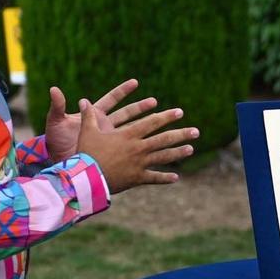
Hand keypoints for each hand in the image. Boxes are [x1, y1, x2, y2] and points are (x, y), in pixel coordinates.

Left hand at [44, 79, 157, 161]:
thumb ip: (57, 106)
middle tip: (155, 102)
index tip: (135, 82)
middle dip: (141, 107)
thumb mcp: (56, 123)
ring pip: (133, 131)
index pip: (111, 99)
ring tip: (159, 122)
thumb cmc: (55, 142)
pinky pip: (129, 151)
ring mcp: (111, 140)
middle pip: (127, 113)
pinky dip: (140, 150)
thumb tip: (53, 88)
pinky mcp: (113, 154)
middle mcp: (106, 126)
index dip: (122, 91)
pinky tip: (152, 150)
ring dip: (146, 127)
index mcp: (95, 115)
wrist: (57, 161)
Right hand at [75, 100, 198, 193]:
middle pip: (164, 139)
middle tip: (196, 131)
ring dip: (178, 153)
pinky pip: (154, 178)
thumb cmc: (86, 153)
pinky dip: (165, 178)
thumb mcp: (88, 132)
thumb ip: (89, 116)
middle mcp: (138, 148)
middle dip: (181, 134)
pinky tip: (176, 177)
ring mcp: (139, 164)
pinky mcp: (137, 178)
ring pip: (163, 157)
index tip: (179, 112)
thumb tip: (83, 100)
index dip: (166, 117)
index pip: (152, 123)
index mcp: (129, 135)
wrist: (86, 177)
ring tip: (191, 149)